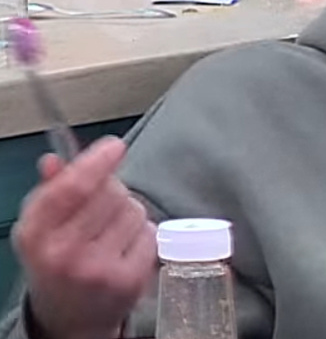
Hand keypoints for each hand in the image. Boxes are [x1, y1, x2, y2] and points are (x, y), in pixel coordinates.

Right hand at [12, 137, 157, 338]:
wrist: (71, 318)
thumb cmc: (58, 264)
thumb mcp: (41, 229)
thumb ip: (50, 191)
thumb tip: (56, 159)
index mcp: (36, 235)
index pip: (71, 188)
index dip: (96, 162)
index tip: (114, 146)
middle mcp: (64, 254)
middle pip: (111, 193)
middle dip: (113, 191)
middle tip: (102, 211)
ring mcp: (98, 269)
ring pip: (135, 210)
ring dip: (129, 214)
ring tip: (111, 234)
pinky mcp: (128, 280)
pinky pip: (151, 233)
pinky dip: (144, 236)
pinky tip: (125, 250)